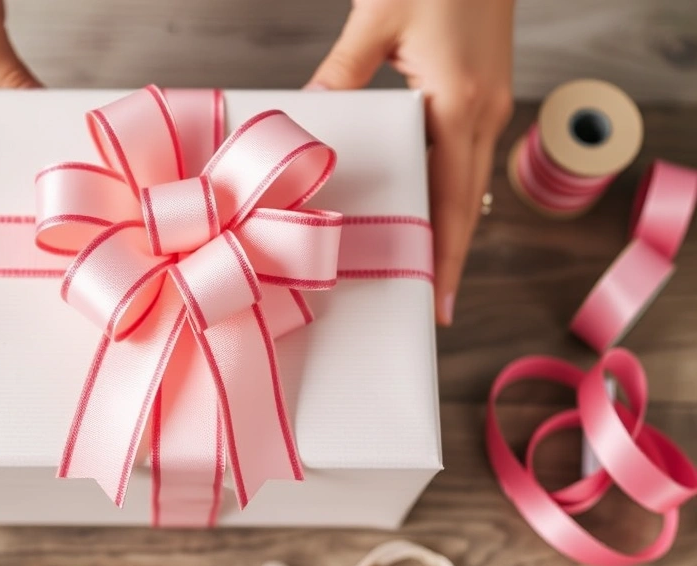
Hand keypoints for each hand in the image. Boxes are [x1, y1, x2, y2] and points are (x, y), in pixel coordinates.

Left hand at [308, 0, 513, 325]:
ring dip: (447, 224)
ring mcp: (490, 103)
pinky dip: (446, 186)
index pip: (452, 202)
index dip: (443, 257)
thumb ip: (343, 75)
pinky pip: (465, 155)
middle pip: (466, 205)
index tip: (437, 303)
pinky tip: (422, 200)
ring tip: (416, 262)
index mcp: (460, 104)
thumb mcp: (377, 20)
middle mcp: (484, 112)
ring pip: (468, 183)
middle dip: (446, 256)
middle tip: (422, 300)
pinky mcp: (483, 91)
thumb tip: (309, 116)